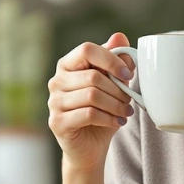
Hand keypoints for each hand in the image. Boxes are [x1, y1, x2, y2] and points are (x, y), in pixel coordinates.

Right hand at [48, 33, 136, 172]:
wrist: (90, 147)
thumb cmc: (101, 111)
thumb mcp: (114, 85)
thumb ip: (116, 61)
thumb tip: (119, 36)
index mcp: (68, 65)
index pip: (87, 49)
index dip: (111, 59)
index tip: (128, 75)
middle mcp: (56, 81)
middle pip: (93, 76)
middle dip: (118, 90)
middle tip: (130, 101)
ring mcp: (53, 102)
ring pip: (92, 96)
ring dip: (115, 105)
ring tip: (125, 112)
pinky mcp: (57, 122)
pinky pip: (88, 114)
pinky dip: (108, 118)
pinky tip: (116, 122)